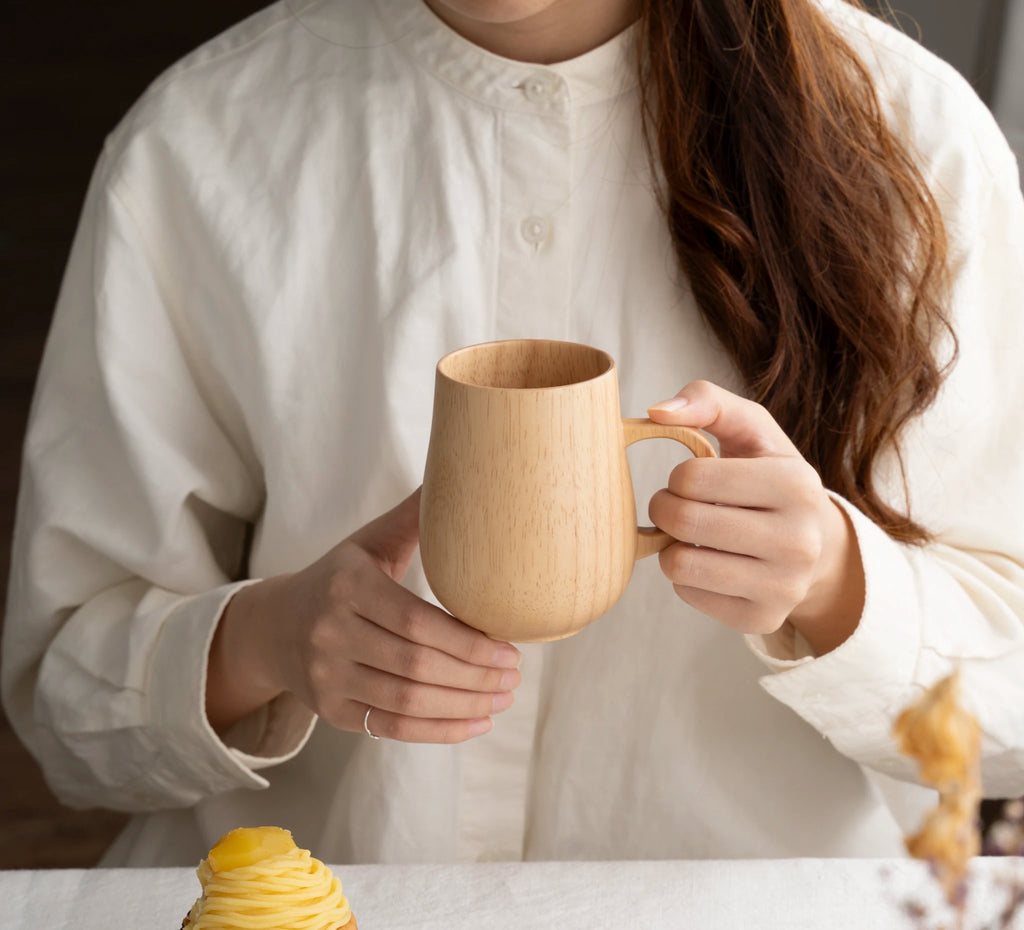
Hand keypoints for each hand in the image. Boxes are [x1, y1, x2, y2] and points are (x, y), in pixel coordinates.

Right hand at [206, 489, 521, 741]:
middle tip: (515, 677)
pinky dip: (440, 731)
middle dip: (475, 676)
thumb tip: (468, 471)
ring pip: (407, 702)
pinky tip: (477, 722)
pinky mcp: (331, 712)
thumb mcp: (368, 544)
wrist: (274, 627)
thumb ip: (414, 518)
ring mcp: (327, 678)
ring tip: (504, 698)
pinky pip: (392, 728)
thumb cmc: (337, 579)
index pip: (416, 622)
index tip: (509, 649)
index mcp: (348, 587)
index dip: (467, 642)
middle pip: (415, 666)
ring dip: (465, 705)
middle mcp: (331, 635)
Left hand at [647, 381, 863, 654]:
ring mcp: (784, 586)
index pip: (692, 478)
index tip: (693, 481)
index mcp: (796, 484)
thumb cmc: (768, 477)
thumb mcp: (751, 429)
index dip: (679, 477)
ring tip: (695, 534)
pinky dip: (686, 576)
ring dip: (672, 545)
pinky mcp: (762, 619)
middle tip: (678, 506)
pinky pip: (687, 594)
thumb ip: (705, 401)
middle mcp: (799, 540)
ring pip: (679, 564)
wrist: (815, 545)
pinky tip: (711, 563)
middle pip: (682, 521)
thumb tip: (657, 412)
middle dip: (665, 508)